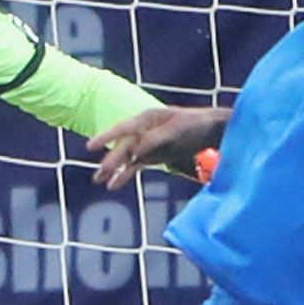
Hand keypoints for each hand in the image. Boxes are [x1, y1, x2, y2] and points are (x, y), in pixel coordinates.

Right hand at [89, 106, 231, 189]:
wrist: (212, 130)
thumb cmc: (195, 124)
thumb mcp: (176, 130)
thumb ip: (155, 140)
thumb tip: (135, 150)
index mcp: (147, 119)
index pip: (122, 128)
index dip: (106, 137)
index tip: (91, 147)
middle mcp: (143, 130)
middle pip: (123, 146)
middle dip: (110, 160)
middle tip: (99, 174)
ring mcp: (147, 144)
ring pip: (125, 157)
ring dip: (113, 169)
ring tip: (98, 180)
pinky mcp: (153, 156)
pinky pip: (134, 166)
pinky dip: (124, 175)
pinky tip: (113, 185)